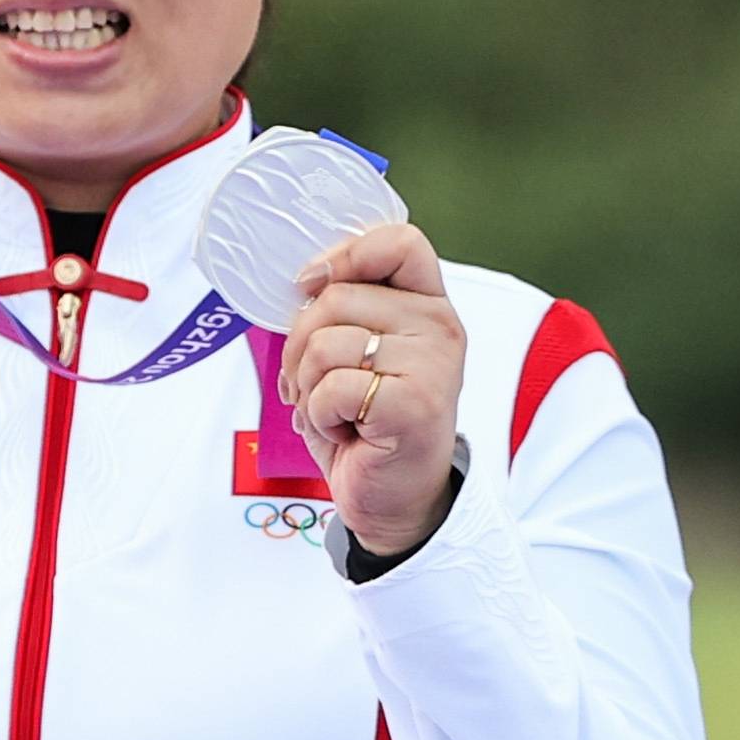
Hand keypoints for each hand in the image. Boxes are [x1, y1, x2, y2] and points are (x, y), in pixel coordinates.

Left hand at [278, 222, 469, 560]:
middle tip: (312, 381)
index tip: (313, 286)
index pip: (399, 243)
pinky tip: (345, 430)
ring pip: (324, 345)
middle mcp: (440, 327)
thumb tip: (306, 280)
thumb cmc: (369, 422)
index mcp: (428, 304)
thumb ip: (345, 308)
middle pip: (335, 297)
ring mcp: (432, 366)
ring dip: (307, 387)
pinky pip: (331, 387)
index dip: (344, 255)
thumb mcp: (359, 351)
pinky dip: (319, 415)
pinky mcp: (413, 406)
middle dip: (299, 345)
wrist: (395, 496)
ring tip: (333, 410)